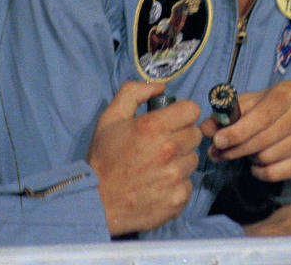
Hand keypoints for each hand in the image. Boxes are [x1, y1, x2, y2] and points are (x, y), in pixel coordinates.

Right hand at [87, 81, 201, 235]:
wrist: (94, 203)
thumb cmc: (103, 160)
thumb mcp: (110, 118)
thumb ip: (134, 93)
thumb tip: (160, 88)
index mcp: (153, 127)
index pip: (192, 110)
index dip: (182, 114)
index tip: (172, 121)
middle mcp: (168, 150)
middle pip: (195, 134)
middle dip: (181, 136)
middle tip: (161, 146)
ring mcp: (174, 176)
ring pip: (192, 159)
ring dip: (180, 161)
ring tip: (157, 167)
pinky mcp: (177, 198)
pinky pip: (188, 184)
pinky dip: (176, 185)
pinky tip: (158, 185)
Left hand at [200, 80, 290, 181]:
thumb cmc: (273, 113)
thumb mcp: (252, 105)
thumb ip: (228, 114)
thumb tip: (206, 128)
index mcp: (289, 92)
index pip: (262, 116)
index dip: (238, 131)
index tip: (218, 140)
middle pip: (263, 140)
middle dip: (236, 149)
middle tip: (221, 152)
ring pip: (268, 158)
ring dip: (250, 159)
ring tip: (246, 153)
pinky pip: (276, 173)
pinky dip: (260, 172)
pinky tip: (258, 164)